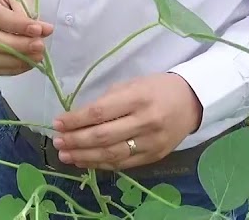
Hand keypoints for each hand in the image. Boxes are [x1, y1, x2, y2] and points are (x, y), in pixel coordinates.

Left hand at [51, 73, 202, 170]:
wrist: (191, 101)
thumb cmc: (157, 88)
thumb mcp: (132, 85)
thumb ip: (107, 101)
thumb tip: (78, 118)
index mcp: (137, 98)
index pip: (99, 112)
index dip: (75, 120)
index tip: (58, 122)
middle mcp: (145, 122)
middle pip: (103, 136)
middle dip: (75, 140)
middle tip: (57, 141)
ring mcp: (151, 143)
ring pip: (111, 155)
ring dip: (84, 157)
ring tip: (65, 155)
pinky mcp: (154, 157)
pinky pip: (123, 164)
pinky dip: (101, 164)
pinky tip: (85, 161)